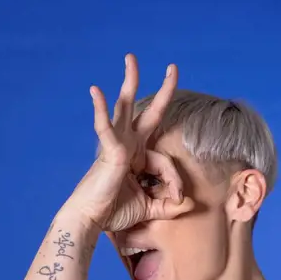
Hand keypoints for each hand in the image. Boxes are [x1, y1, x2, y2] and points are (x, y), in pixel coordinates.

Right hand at [61, 54, 193, 231]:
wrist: (91, 220)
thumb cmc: (114, 212)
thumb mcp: (150, 208)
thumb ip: (169, 205)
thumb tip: (189, 204)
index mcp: (138, 156)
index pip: (166, 160)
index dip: (175, 180)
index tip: (178, 198)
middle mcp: (128, 145)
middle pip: (147, 112)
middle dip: (163, 90)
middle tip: (173, 67)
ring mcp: (117, 144)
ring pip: (125, 107)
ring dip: (129, 81)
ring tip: (131, 58)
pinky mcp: (108, 150)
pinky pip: (104, 127)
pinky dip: (99, 109)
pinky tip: (95, 90)